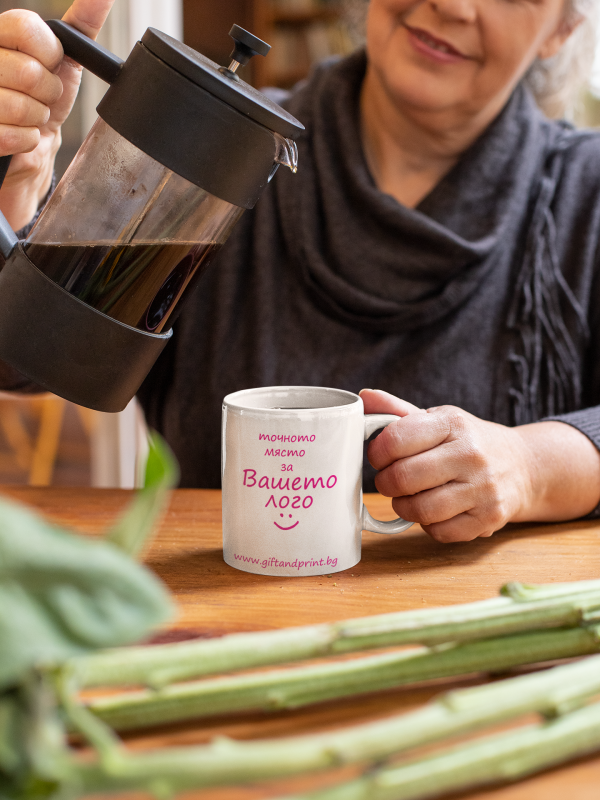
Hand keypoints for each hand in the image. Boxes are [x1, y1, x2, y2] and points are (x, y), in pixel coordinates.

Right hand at [0, 0, 115, 229]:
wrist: (36, 144)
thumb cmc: (47, 99)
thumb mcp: (68, 59)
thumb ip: (82, 26)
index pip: (23, 26)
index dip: (49, 52)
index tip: (51, 65)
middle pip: (27, 71)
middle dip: (49, 92)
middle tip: (42, 97)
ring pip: (23, 106)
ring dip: (38, 118)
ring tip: (32, 116)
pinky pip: (18, 136)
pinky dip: (29, 140)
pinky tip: (22, 136)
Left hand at [361, 388, 599, 542]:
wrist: (521, 465)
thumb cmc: (467, 442)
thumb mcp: (437, 420)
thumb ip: (398, 412)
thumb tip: (363, 397)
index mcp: (453, 423)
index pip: (396, 439)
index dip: (377, 453)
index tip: (379, 457)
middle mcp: (471, 454)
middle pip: (404, 478)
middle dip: (386, 483)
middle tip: (389, 481)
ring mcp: (483, 488)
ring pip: (420, 510)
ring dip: (403, 507)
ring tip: (407, 497)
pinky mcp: (489, 518)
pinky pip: (440, 532)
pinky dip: (428, 525)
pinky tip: (434, 511)